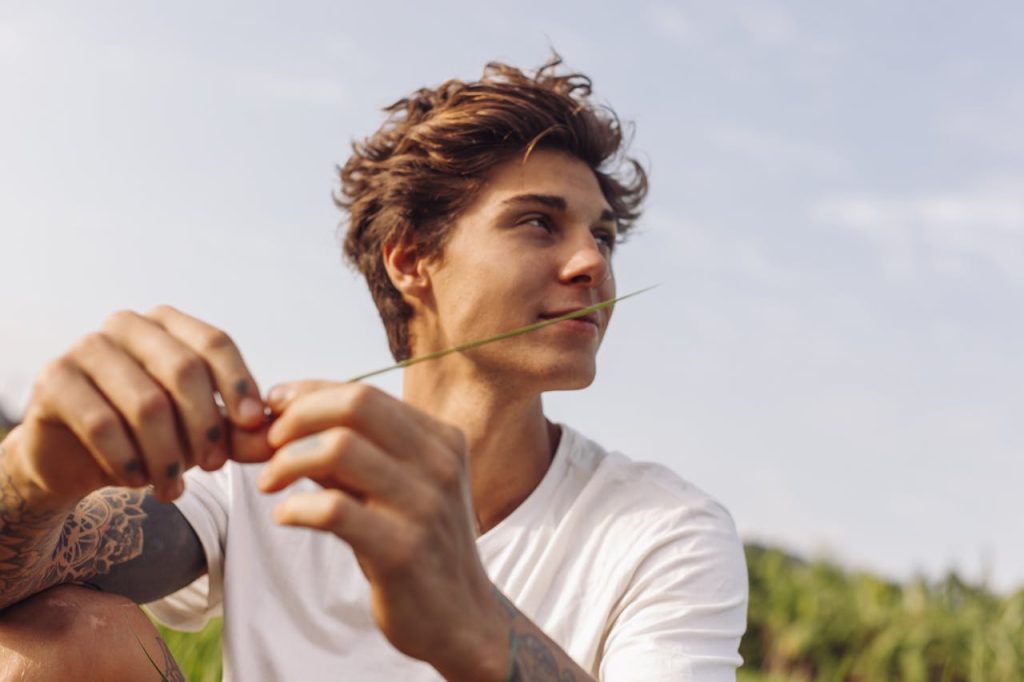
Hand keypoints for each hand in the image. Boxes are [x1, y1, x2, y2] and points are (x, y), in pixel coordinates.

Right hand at [7, 306, 271, 506]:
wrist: (75, 458)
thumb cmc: (149, 436)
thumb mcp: (200, 431)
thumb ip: (237, 430)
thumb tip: (271, 435)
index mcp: (168, 323)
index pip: (215, 343)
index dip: (239, 384)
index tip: (255, 424)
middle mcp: (127, 325)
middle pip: (185, 370)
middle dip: (206, 424)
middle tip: (215, 465)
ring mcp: (86, 347)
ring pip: (147, 404)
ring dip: (168, 455)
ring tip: (174, 488)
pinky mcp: (53, 379)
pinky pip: (102, 425)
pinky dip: (128, 461)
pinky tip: (137, 482)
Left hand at [257, 381, 507, 679]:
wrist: (460, 617)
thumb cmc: (416, 544)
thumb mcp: (394, 487)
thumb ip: (351, 452)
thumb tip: (284, 418)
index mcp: (441, 440)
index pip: (365, 393)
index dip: (309, 395)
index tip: (274, 409)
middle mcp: (439, 463)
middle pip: (356, 404)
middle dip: (299, 417)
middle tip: (271, 444)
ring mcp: (424, 504)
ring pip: (340, 448)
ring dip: (288, 461)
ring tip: (270, 483)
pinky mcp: (403, 549)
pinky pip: (333, 510)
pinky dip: (296, 507)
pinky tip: (285, 516)